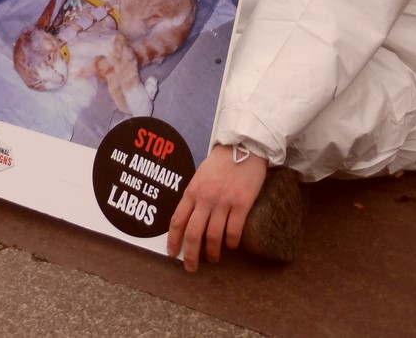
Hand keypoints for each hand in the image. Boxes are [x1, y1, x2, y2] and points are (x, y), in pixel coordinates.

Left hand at [167, 144, 266, 272]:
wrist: (242, 148)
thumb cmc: (219, 163)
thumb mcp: (199, 177)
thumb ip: (194, 196)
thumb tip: (190, 216)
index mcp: (191, 192)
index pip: (177, 221)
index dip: (173, 240)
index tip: (172, 254)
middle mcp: (205, 199)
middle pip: (193, 233)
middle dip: (190, 254)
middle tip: (190, 268)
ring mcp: (223, 202)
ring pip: (213, 236)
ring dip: (212, 252)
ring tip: (212, 259)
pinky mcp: (241, 204)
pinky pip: (234, 230)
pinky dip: (232, 242)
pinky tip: (231, 246)